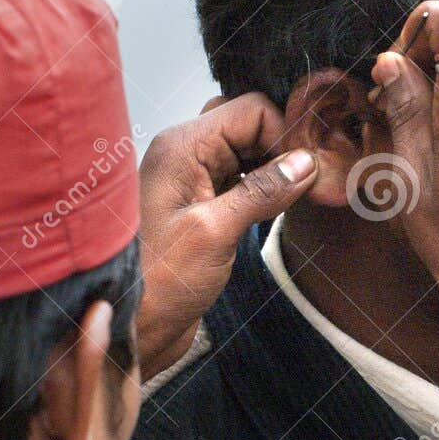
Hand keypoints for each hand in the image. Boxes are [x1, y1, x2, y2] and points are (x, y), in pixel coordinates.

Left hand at [137, 94, 316, 378]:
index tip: (307, 173)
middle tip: (304, 186)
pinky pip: (241, 180)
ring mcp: (192, 181)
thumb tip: (306, 163)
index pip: (251, 111)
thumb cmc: (157, 283)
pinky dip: (264, 190)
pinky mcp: (201, 207)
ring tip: (294, 200)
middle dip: (282, 149)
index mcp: (181, 148)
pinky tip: (276, 212)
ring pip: (248, 152)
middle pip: (250, 125)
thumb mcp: (215, 233)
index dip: (284, 136)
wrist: (131, 329)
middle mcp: (185, 155)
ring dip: (275, 171)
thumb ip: (262, 192)